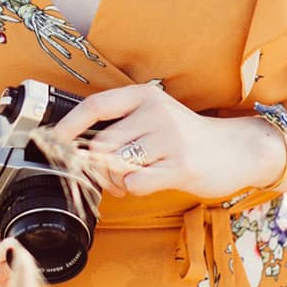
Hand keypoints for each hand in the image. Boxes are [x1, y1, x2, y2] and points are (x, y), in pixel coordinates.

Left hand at [54, 84, 276, 201]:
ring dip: (113, 181)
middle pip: (100, 145)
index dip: (67, 125)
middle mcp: (155, 112)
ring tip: (126, 180)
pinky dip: (131, 189)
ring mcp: (169, 138)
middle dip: (95, 167)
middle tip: (105, 176)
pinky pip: (136, 183)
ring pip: (115, 165)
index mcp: (144, 96)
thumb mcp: (153, 118)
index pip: (94, 106)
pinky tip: (144, 183)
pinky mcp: (181, 165)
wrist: (236, 149)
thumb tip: (77, 148)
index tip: (51, 140)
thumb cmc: (186, 137)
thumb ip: (120, 128)